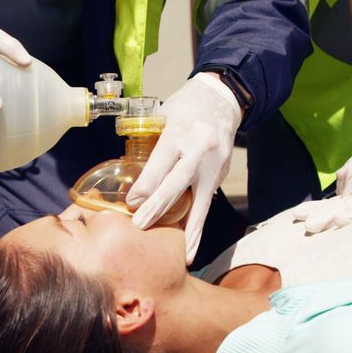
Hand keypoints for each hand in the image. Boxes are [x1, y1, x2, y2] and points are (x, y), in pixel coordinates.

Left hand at [126, 73, 242, 263]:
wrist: (222, 99)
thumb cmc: (184, 107)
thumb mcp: (162, 115)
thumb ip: (149, 143)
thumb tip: (129, 178)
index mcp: (179, 130)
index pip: (161, 163)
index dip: (146, 186)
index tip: (132, 204)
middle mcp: (199, 148)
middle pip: (177, 183)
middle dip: (158, 208)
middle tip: (142, 227)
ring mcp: (214, 163)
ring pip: (200, 201)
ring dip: (190, 229)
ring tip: (184, 254)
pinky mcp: (222, 173)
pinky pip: (207, 201)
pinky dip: (199, 223)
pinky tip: (192, 242)